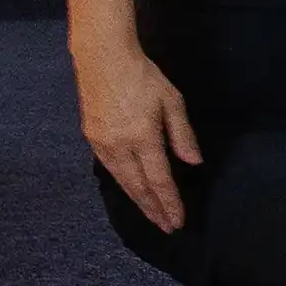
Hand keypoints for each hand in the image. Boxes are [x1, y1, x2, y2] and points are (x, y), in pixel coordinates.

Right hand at [77, 44, 202, 232]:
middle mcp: (119, 146)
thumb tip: (193, 162)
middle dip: (154, 209)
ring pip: (122, 181)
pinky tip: (132, 191)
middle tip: (167, 227)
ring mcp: (101, 144)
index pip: (159, 180)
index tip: (178, 220)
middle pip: (138, 187)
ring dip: (138, 201)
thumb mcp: (172, 101)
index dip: (169, 202)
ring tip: (152, 215)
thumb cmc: (143, 76)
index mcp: (142, 137)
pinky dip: (124, 184)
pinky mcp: (91, 138)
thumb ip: (182, 134)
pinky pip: (110, 169)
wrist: (102, 58)